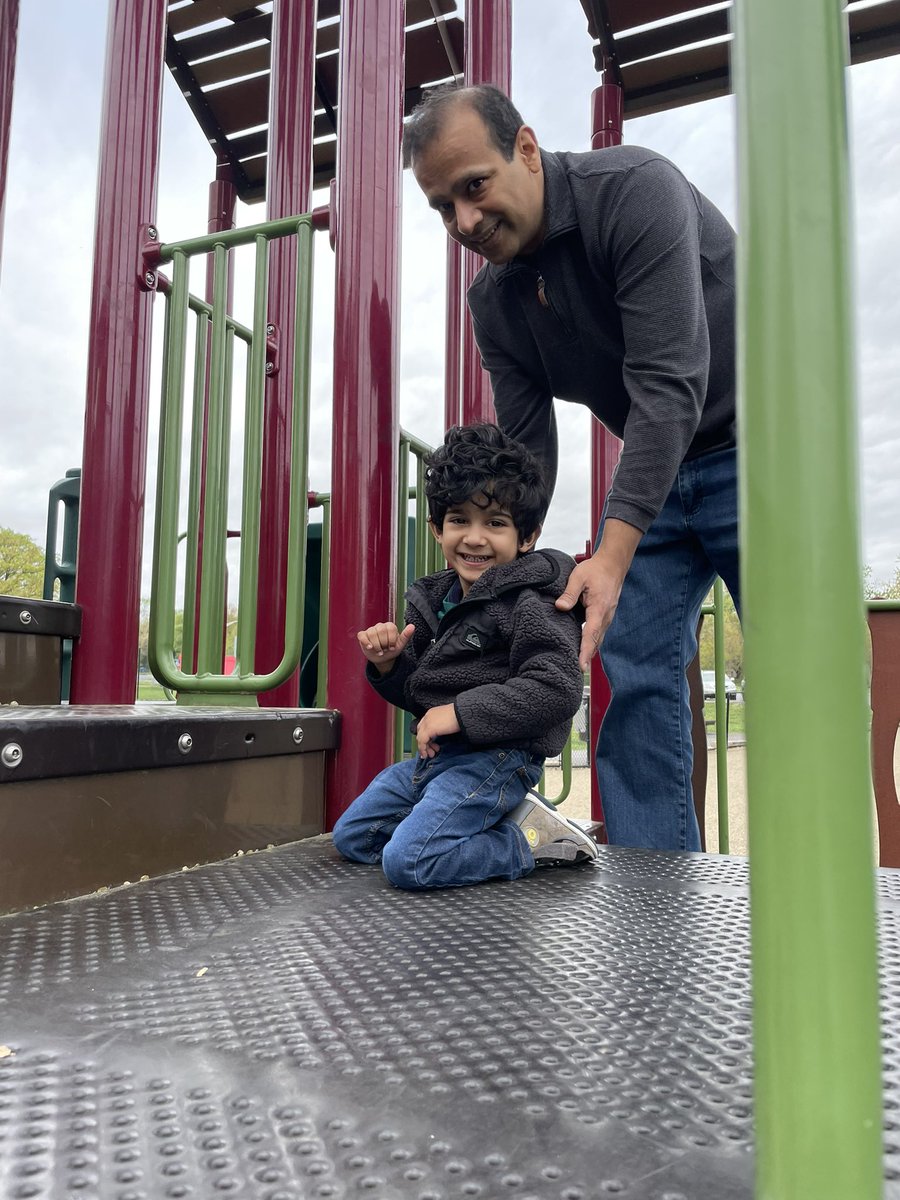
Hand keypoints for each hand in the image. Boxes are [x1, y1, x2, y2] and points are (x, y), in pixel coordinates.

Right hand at [357, 622, 414, 673]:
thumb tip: (412, 626)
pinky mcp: (362, 635)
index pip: (390, 628)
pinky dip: (366, 642)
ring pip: (372, 634)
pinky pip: (362, 636)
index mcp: (390, 626)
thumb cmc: (392, 650)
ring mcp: (370, 630)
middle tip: (385, 650)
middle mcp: (380, 626)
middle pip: (381, 631)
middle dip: (384, 643)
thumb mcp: (400, 645)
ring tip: (379, 651)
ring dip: (376, 645)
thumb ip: (406, 635)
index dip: (391, 640)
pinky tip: (370, 647)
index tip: (392, 647)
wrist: (383, 659)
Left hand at [415, 703, 459, 758]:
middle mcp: (427, 717)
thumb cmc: (460, 716)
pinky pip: (422, 741)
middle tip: (431, 751)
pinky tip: (426, 754)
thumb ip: (441, 726)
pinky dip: (423, 749)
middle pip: (420, 732)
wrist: (463, 713)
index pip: (424, 726)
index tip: (432, 744)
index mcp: (432, 713)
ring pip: (420, 738)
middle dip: (424, 743)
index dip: (426, 737)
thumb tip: (441, 734)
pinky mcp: (428, 729)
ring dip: (424, 748)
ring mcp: (427, 723)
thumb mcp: (448, 720)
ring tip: (431, 754)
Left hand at [556, 519, 640, 669]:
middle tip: (576, 673)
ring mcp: (607, 617)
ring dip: (589, 652)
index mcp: (599, 608)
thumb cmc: (596, 569)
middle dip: (586, 658)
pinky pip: (597, 633)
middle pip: (595, 642)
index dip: (585, 651)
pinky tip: (583, 649)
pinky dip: (591, 643)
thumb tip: (560, 607)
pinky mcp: (604, 616)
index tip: (581, 666)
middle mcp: (605, 616)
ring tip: (578, 666)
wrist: (613, 564)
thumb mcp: (578, 577)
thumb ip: (569, 593)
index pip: (591, 634)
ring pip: (597, 639)